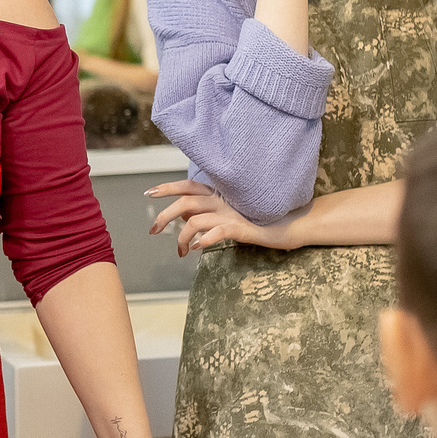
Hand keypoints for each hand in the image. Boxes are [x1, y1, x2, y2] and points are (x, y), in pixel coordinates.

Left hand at [149, 181, 285, 255]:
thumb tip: (182, 215)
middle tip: (154, 231)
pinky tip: (198, 248)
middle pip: (187, 201)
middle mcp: (223, 200)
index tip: (148, 193)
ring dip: (182, 237)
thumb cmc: (256, 221)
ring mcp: (233, 213)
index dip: (168, 188)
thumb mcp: (226, 214)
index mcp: (219, 195)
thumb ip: (204, 212)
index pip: (188, 186)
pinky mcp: (243, 228)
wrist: (288, 226)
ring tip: (181, 251)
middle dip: (165, 215)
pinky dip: (204, 239)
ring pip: (196, 220)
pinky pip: (218, 231)